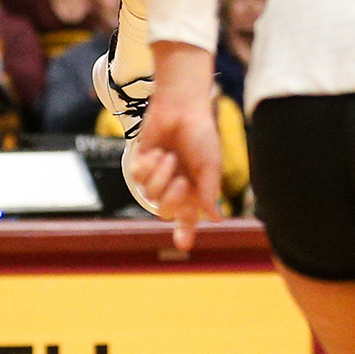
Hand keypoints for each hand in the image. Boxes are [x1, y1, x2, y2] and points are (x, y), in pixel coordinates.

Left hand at [132, 43, 224, 249]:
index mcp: (195, 190)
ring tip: (169, 156)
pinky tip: (157, 152)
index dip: (185, 233)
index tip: (183, 245)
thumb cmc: (200, 135)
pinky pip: (138, 177)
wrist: (180, 108)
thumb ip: (209, 192)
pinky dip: (149, 165)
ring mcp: (157, 176)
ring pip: (150, 194)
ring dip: (161, 174)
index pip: (188, 218)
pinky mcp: (141, 164)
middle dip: (172, 197)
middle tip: (181, 179)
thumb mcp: (210, 165)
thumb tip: (216, 219)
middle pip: (165, 211)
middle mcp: (175, 187)